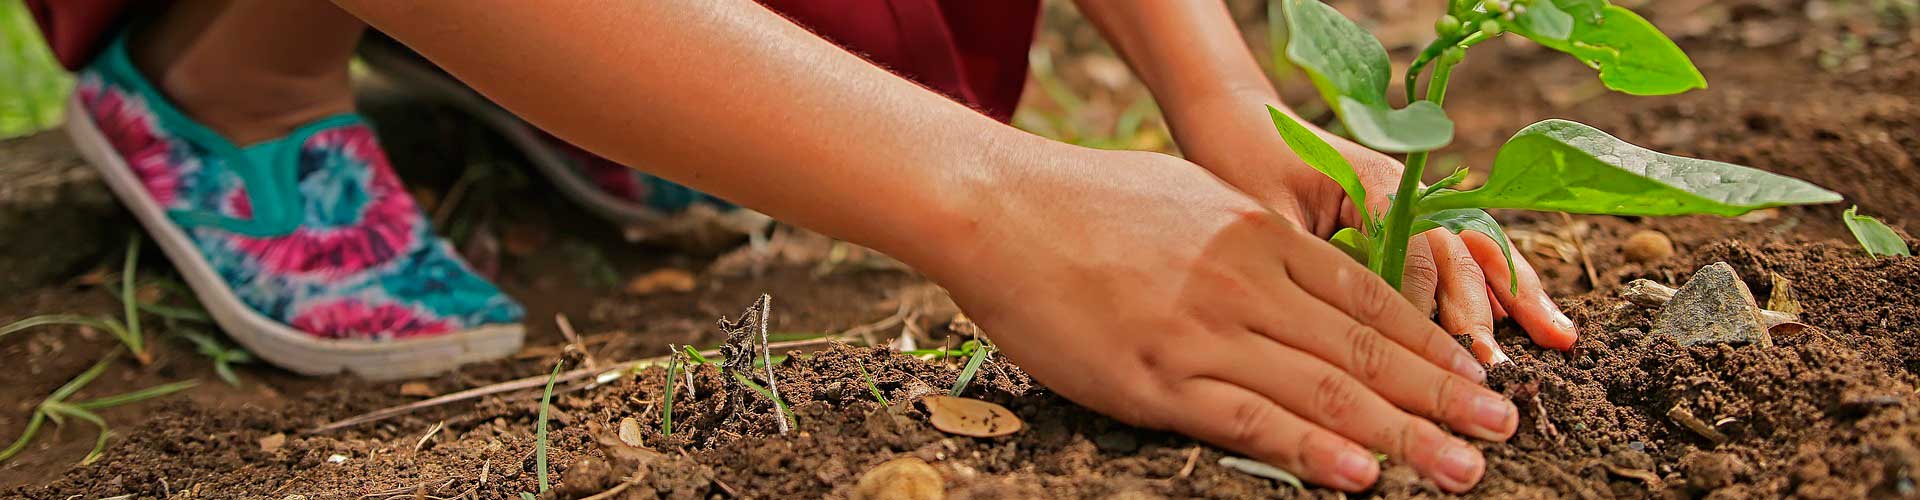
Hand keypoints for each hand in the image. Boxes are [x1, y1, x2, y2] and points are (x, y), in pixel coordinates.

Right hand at [918, 146, 1517, 491]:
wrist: (998, 209)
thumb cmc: (1086, 202)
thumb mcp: (1191, 198)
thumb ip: (1251, 239)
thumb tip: (1297, 266)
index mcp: (1258, 236)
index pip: (1368, 300)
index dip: (1431, 343)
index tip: (1477, 376)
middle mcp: (1246, 284)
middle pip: (1365, 350)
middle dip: (1442, 395)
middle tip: (1501, 429)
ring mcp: (1203, 333)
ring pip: (1322, 391)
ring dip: (1403, 434)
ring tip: (1462, 466)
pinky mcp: (1155, 379)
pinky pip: (1248, 421)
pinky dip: (1309, 451)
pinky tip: (1359, 474)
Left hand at [1173, 98, 1577, 362]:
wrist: (1240, 123)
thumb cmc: (1243, 166)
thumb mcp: (1265, 216)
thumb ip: (1309, 261)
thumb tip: (1340, 329)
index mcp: (1376, 183)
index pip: (1415, 252)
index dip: (1424, 306)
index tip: (1430, 358)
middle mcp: (1409, 190)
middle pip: (1459, 253)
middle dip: (1482, 312)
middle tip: (1497, 369)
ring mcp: (1418, 201)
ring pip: (1478, 250)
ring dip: (1517, 296)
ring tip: (1559, 339)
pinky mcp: (1414, 218)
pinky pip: (1465, 251)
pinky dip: (1501, 284)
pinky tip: (1531, 319)